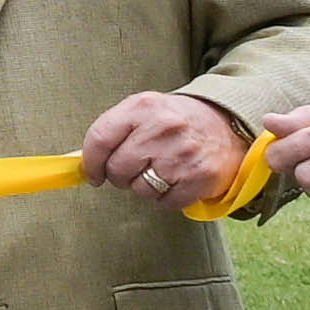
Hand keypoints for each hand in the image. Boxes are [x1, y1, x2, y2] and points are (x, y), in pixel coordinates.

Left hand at [79, 89, 251, 214]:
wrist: (228, 123)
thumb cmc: (176, 120)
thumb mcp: (144, 111)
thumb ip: (113, 131)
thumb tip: (82, 163)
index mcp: (142, 107)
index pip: (99, 139)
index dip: (90, 163)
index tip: (92, 174)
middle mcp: (162, 128)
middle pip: (118, 169)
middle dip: (120, 175)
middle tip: (136, 168)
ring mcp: (182, 153)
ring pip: (140, 189)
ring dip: (145, 187)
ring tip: (161, 170)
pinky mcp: (200, 177)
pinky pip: (165, 203)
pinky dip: (166, 198)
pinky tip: (176, 180)